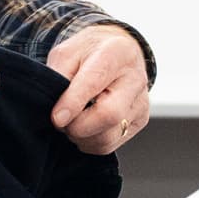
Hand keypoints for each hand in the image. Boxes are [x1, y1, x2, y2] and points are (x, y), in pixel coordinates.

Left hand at [47, 23, 152, 154]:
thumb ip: (58, 77)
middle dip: (78, 127)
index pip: (95, 83)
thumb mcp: (67, 53)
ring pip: (108, 137)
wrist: (116, 53)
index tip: (57, 118)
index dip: (73, 104)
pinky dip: (90, 142)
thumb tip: (58, 113)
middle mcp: (135, 78)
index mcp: (116, 53)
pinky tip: (86, 126)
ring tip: (72, 122)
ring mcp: (141, 102)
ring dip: (82, 137)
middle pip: (110, 115)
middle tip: (62, 121)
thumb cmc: (90, 53)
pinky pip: (110, 144)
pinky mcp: (140, 120)